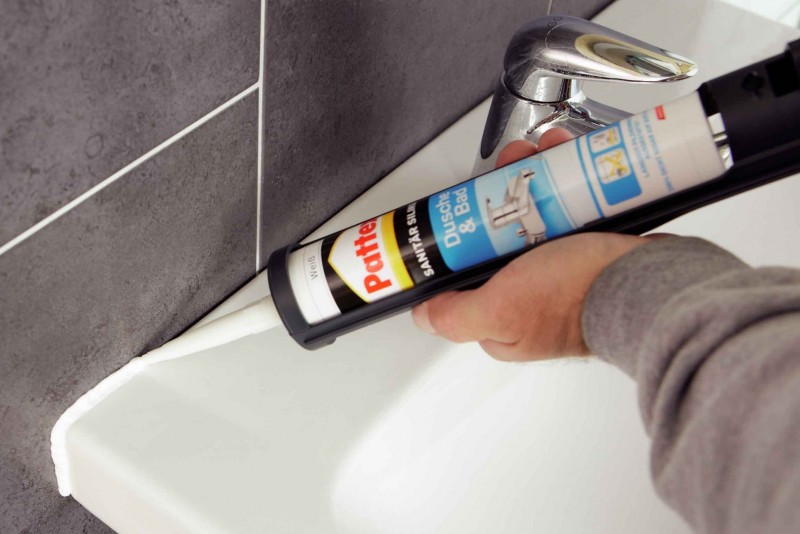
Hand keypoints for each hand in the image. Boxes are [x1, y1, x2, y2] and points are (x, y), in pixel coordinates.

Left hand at [411, 129, 654, 360]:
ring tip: (540, 152)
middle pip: (500, 230)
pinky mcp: (590, 246)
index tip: (469, 200)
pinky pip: (568, 204)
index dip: (464, 232)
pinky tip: (566, 155)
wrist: (651, 283)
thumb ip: (456, 316)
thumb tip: (424, 315)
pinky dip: (565, 176)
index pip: (466, 272)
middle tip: (512, 165)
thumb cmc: (580, 299)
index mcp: (504, 318)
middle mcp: (531, 294)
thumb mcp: (501, 311)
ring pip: (534, 210)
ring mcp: (561, 268)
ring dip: (533, 174)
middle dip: (502, 189)